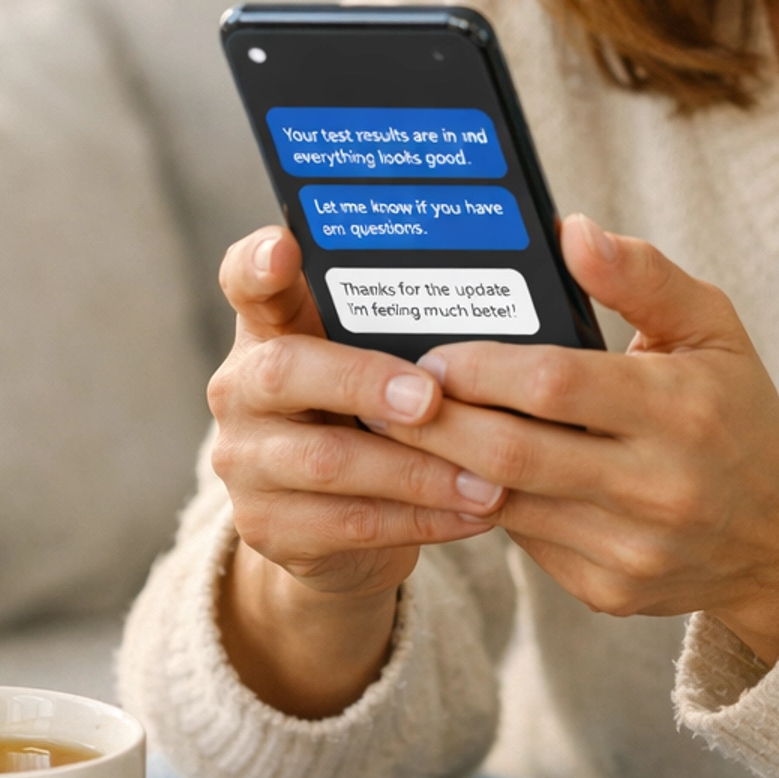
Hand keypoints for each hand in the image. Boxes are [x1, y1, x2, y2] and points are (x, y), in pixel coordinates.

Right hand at [208, 225, 504, 716]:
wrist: (331, 529)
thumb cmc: (375, 418)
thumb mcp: (378, 364)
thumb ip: (410, 326)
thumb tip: (538, 262)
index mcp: (269, 329)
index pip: (246, 279)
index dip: (257, 262)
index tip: (285, 248)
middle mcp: (240, 388)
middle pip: (284, 372)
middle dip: (364, 381)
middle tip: (432, 398)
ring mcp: (243, 461)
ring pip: (327, 461)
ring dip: (419, 470)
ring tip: (491, 477)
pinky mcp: (265, 526)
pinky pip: (351, 523)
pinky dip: (424, 519)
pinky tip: (478, 513)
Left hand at [381, 216, 778, 664]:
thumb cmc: (736, 408)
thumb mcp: (710, 327)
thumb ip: (641, 276)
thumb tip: (572, 230)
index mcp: (680, 409)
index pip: (554, 384)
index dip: (480, 368)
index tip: (432, 353)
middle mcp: (657, 486)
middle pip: (511, 454)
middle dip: (435, 423)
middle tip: (385, 396)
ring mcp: (631, 548)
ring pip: (506, 505)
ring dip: (442, 468)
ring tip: (399, 432)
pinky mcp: (609, 590)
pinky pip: (525, 543)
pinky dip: (485, 505)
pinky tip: (455, 475)